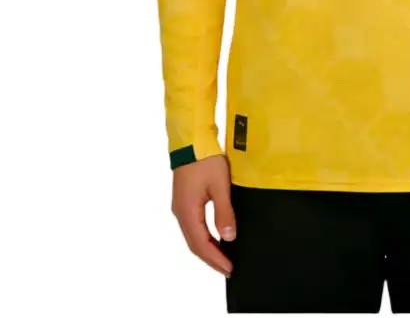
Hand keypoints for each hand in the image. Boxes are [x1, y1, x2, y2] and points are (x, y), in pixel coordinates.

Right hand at [171, 153, 236, 276]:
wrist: (191, 140)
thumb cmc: (205, 160)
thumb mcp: (220, 186)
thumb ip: (224, 212)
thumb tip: (228, 237)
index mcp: (187, 212)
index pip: (201, 244)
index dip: (215, 259)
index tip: (229, 270)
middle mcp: (180, 212)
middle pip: (194, 244)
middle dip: (211, 258)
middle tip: (227, 269)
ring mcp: (180, 206)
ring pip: (192, 235)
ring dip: (206, 248)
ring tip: (222, 257)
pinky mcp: (183, 200)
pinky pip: (192, 225)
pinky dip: (203, 236)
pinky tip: (213, 237)